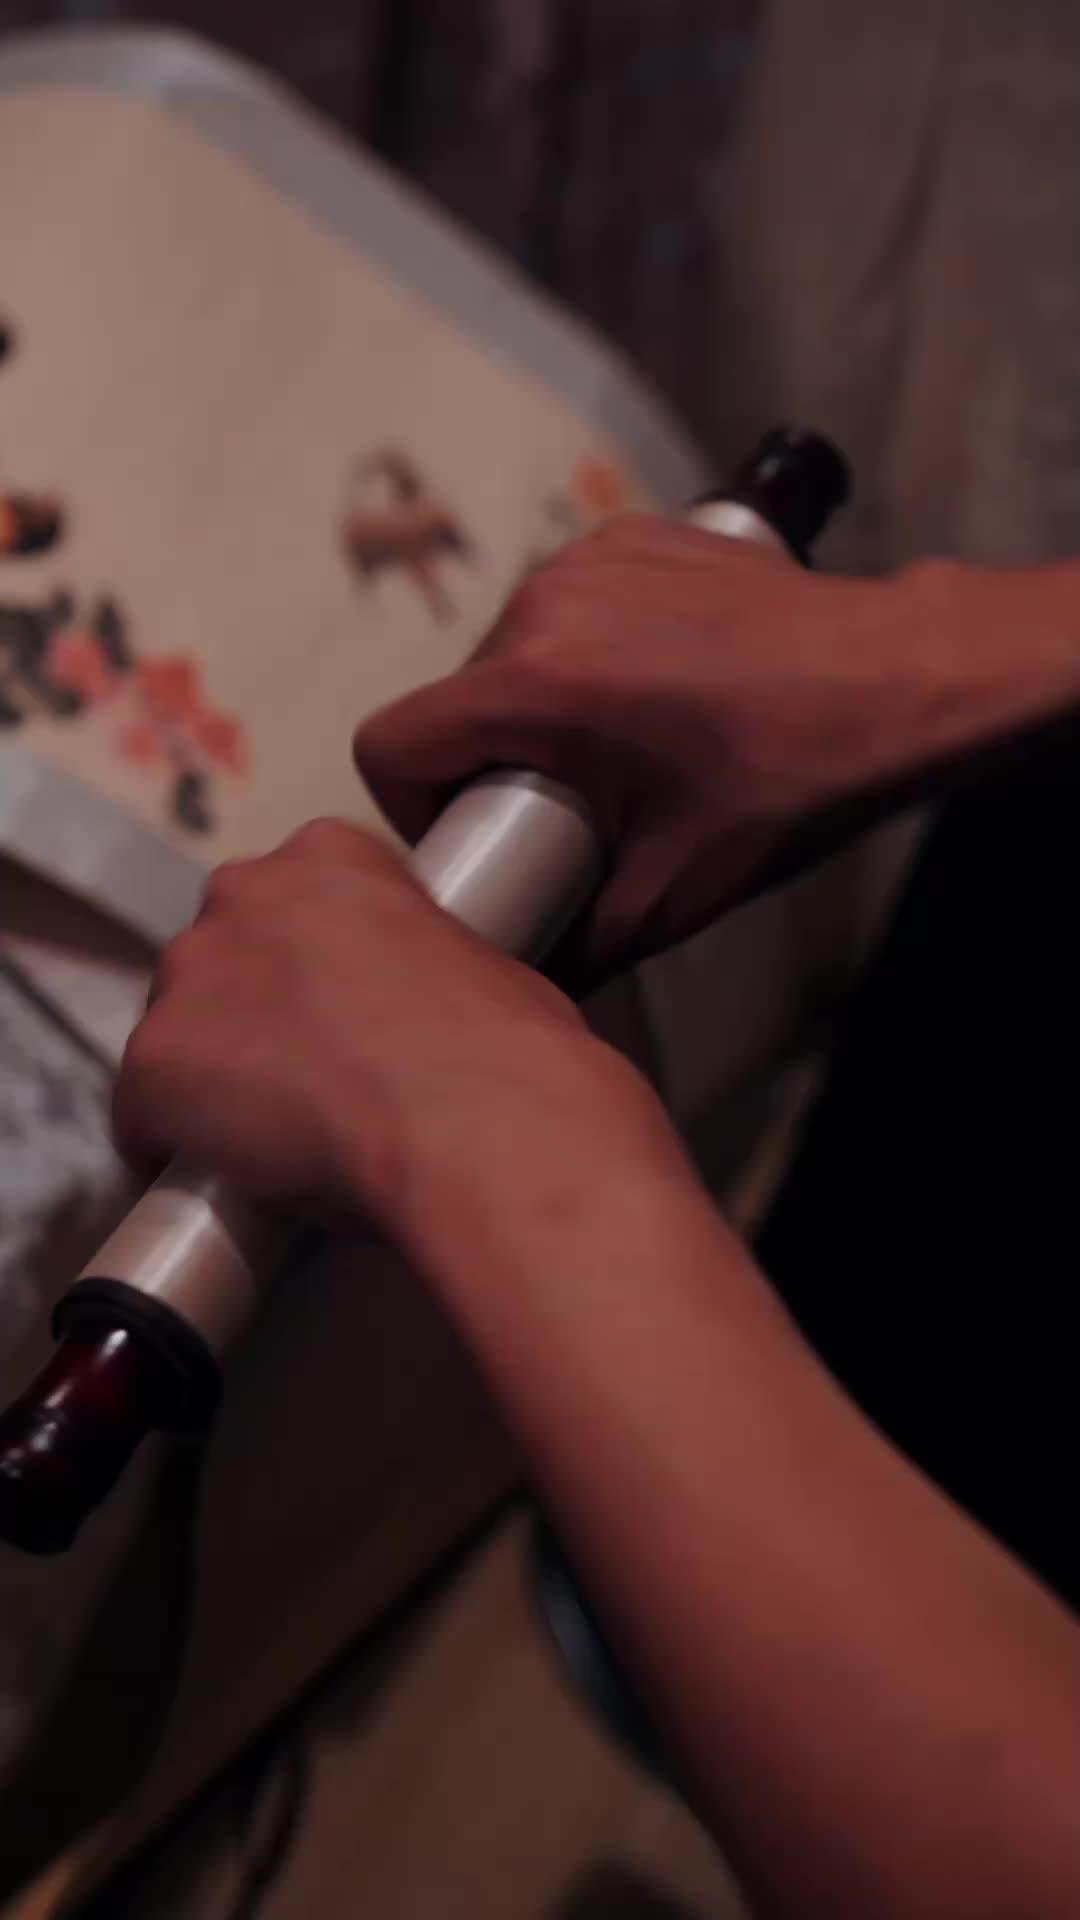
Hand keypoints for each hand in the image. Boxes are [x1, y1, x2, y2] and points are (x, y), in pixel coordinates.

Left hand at [113, 820, 647, 1241]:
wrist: (478, 1124)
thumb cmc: (503, 1053)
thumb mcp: (478, 964)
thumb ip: (418, 966)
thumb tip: (425, 1019)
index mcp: (329, 858)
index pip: (285, 902)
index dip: (308, 966)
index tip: (333, 1009)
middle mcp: (242, 898)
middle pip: (219, 961)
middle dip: (251, 1016)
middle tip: (308, 1077)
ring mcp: (187, 981)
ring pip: (177, 1035)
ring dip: (212, 1081)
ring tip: (273, 1138)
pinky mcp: (152, 1067)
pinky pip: (141, 1117)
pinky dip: (172, 1149)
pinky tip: (228, 1181)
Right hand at [354, 516, 979, 979]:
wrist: (894, 682)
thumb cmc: (793, 776)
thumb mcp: (671, 889)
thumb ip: (576, 945)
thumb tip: (520, 982)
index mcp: (536, 686)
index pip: (390, 742)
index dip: (413, 806)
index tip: (473, 832)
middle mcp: (546, 605)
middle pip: (455, 701)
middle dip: (493, 762)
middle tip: (572, 810)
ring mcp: (589, 559)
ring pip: (506, 652)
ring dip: (538, 706)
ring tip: (622, 750)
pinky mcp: (630, 537)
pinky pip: (563, 606)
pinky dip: (586, 652)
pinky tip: (651, 690)